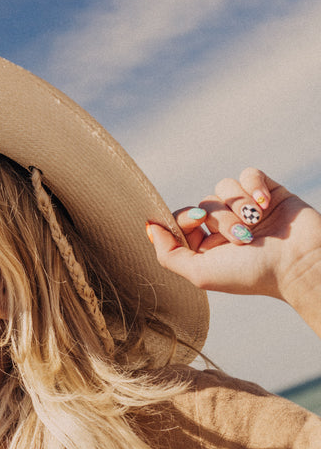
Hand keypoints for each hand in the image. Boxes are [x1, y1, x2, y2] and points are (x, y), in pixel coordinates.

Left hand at [147, 168, 320, 309]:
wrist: (299, 265)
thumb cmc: (251, 274)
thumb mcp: (200, 273)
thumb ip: (169, 254)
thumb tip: (149, 228)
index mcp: (208, 243)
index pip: (183, 217)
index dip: (186, 217)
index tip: (199, 223)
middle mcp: (226, 225)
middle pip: (205, 203)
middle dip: (221, 220)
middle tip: (242, 238)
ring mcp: (247, 208)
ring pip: (225, 187)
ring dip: (238, 206)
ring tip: (256, 225)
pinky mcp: (268, 193)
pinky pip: (249, 174)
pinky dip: (254, 186)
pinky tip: (265, 204)